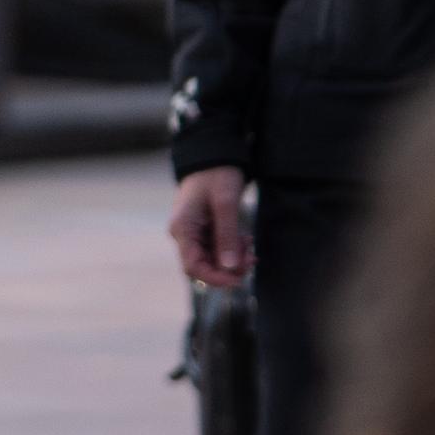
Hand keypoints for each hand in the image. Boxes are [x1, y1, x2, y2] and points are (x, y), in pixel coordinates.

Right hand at [171, 166, 250, 288]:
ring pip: (212, 260)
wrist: (214, 156)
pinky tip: (245, 241)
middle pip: (203, 266)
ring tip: (250, 248)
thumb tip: (231, 268)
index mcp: (182, 229)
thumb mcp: (225, 203)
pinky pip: (217, 249)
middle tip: (252, 258)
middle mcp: (184, 235)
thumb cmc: (216, 174)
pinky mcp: (204, 231)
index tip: (239, 279)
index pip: (193, 266)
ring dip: (233, 259)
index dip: (215, 278)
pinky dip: (233, 250)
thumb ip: (227, 236)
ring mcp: (193, 233)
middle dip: (228, 268)